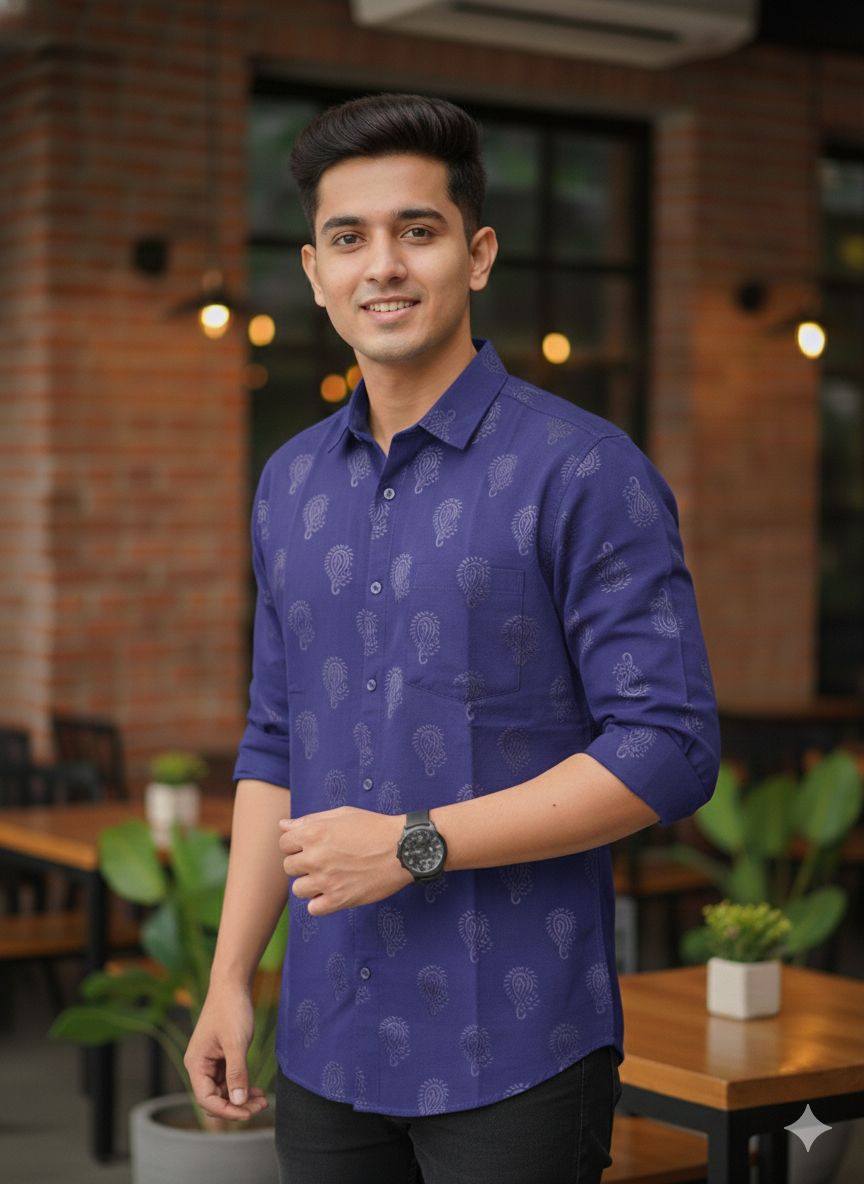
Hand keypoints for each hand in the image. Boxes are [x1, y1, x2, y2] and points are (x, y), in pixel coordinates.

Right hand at [183, 982, 268, 1122]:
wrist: (232, 985)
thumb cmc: (231, 1009)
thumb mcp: (236, 1043)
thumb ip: (237, 1073)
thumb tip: (238, 1101)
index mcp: (196, 1064)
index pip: (206, 1099)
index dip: (227, 1110)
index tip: (248, 1113)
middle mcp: (200, 1066)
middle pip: (215, 1099)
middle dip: (236, 1106)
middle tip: (260, 1106)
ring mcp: (210, 1063)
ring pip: (224, 1092)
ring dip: (241, 1098)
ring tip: (263, 1100)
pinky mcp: (221, 1058)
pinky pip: (229, 1081)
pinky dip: (242, 1087)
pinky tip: (257, 1090)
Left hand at [278, 805, 412, 915]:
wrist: (403, 848)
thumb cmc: (373, 827)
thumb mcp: (342, 815)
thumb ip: (310, 820)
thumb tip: (283, 826)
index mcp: (314, 833)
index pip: (284, 843)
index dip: (296, 844)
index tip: (312, 845)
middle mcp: (315, 857)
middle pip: (289, 867)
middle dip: (302, 863)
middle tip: (323, 861)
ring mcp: (326, 881)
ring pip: (298, 889)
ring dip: (310, 884)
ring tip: (329, 877)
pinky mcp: (339, 900)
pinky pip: (313, 909)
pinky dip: (320, 903)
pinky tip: (333, 892)